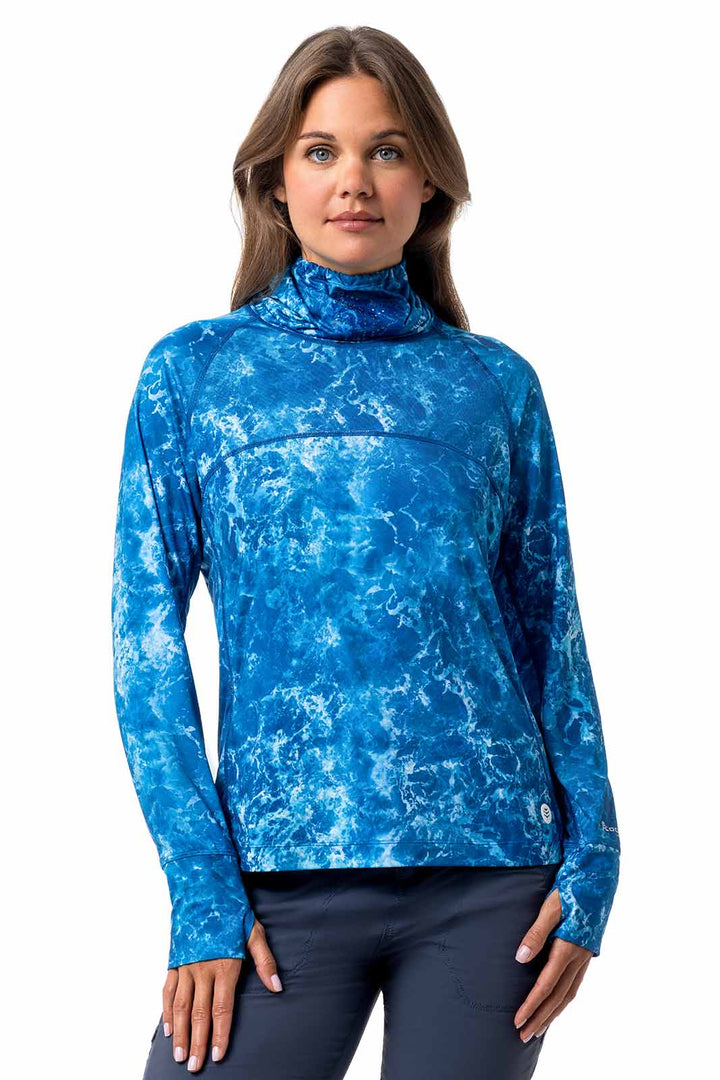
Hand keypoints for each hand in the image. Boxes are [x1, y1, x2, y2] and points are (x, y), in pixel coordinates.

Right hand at [162, 917, 281, 1070]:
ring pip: (180, 1006)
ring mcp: (185, 965)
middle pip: (198, 1013)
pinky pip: (168, 990)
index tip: (217, 1055)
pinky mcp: (174, 960)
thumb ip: (265, 962)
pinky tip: (167, 1028)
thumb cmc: (232, 910)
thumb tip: (277, 987)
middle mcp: (202, 968)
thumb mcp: (254, 932)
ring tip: (179, 1054)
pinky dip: (166, 1010)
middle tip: (193, 1066)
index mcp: (224, 965)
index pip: (221, 1008)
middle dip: (196, 1042)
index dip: (220, 1034)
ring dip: (179, 1032)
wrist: (204, 887)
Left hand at [513, 886, 591, 1041]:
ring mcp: (584, 958)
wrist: (598, 879)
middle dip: (541, 1018)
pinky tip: (554, 1004)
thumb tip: (520, 958)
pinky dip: (563, 1000)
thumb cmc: (571, 889)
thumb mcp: (550, 906)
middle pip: (558, 997)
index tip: (517, 1020)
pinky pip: (574, 985)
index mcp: (568, 948)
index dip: (532, 1004)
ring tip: (537, 1028)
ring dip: (552, 1013)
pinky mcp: (585, 954)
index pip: (546, 984)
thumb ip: (536, 932)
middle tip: (523, 1036)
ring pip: (568, 994)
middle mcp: (578, 958)